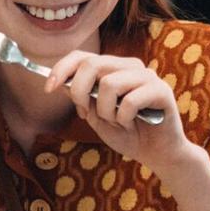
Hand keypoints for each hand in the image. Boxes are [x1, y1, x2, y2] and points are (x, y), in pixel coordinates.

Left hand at [44, 50, 198, 172]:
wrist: (156, 153)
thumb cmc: (127, 133)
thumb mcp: (96, 116)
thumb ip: (82, 98)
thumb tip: (61, 82)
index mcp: (113, 68)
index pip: (82, 56)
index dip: (62, 68)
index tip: (48, 88)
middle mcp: (130, 66)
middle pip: (92, 64)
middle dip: (80, 92)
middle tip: (85, 113)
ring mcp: (147, 76)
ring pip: (110, 84)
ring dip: (106, 111)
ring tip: (117, 122)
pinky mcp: (161, 90)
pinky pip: (130, 101)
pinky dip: (124, 119)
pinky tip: (132, 124)